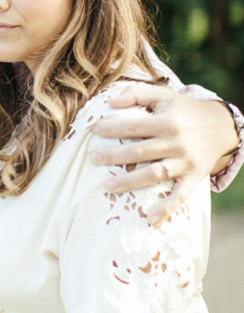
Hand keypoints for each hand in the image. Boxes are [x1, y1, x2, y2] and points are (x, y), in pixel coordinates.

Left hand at [90, 85, 236, 225]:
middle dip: (114, 156)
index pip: (134, 126)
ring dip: (130, 182)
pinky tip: (149, 219)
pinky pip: (180, 196)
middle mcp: (177, 142)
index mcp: (168, 120)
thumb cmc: (183, 110)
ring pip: (155, 174)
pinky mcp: (194, 177)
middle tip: (93, 159)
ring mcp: (185, 162)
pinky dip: (166, 209)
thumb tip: (110, 101)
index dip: (112, 128)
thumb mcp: (163, 95)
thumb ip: (136, 93)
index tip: (93, 130)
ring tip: (107, 186)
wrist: (220, 125)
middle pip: (140, 151)